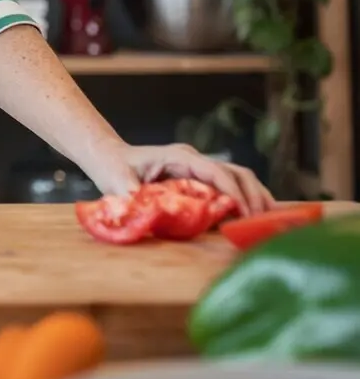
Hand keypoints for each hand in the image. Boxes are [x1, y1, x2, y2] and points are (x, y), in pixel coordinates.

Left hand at [90, 141, 274, 215]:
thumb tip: (147, 211)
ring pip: (238, 176)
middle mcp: (194, 160)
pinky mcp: (200, 179)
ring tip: (268, 219)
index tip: (244, 212)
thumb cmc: (113, 168)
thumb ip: (133, 196)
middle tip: (263, 221)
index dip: (232, 191)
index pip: (214, 172)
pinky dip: (246, 198)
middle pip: (235, 172)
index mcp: (178, 157)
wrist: (109, 158)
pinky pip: (230, 185)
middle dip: (253, 195)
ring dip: (255, 196)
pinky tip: (255, 217)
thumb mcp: (118, 182)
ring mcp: (199, 168)